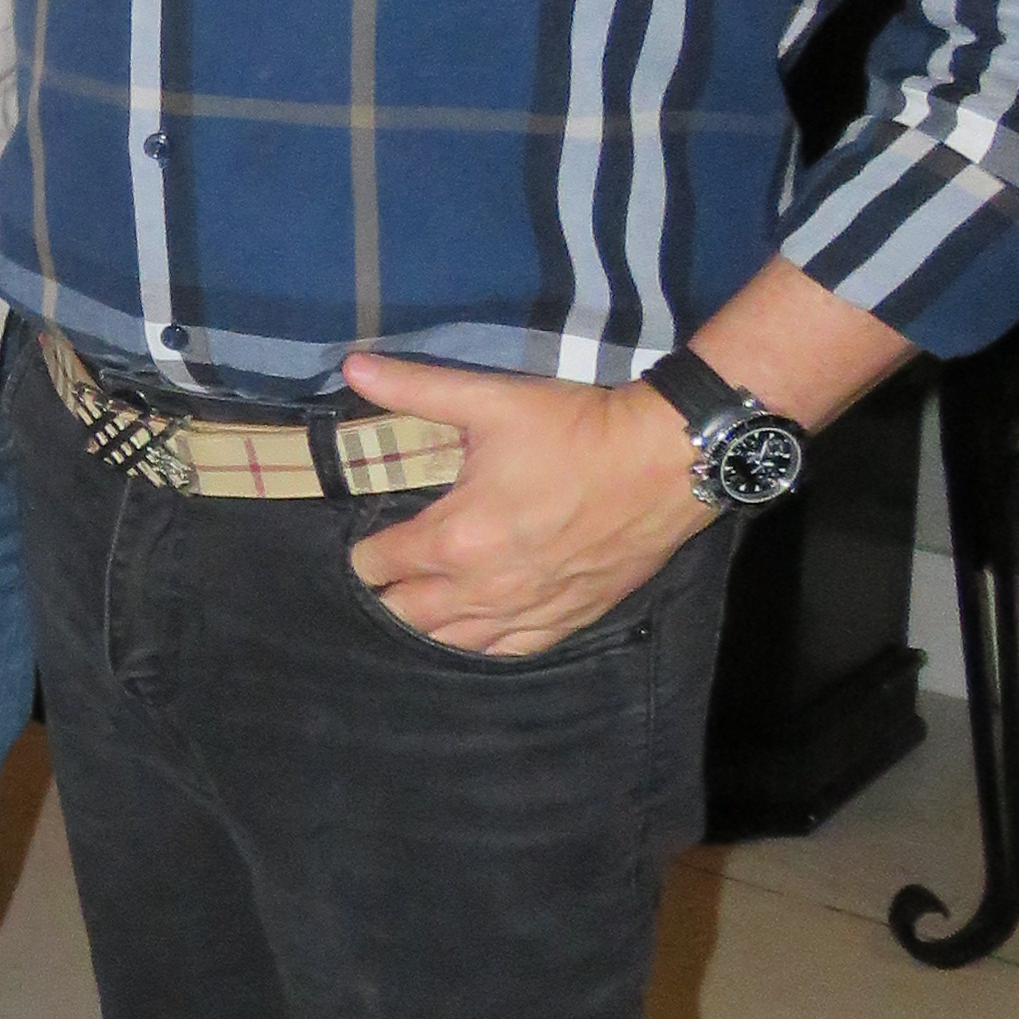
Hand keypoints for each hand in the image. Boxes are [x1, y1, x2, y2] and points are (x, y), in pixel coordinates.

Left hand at [334, 353, 702, 656]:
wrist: (667, 461)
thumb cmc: (577, 430)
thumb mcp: (492, 400)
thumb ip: (416, 389)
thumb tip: (351, 368)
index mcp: (457, 538)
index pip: (381, 564)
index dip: (365, 553)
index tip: (367, 540)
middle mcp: (486, 588)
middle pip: (407, 615)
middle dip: (387, 597)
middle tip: (385, 577)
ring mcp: (528, 610)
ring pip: (454, 643)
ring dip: (427, 627)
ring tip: (417, 607)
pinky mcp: (568, 619)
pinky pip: (509, 651)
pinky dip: (481, 644)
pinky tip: (472, 634)